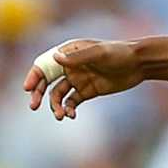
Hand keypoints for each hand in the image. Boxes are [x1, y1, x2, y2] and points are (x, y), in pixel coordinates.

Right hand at [22, 39, 143, 119]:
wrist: (139, 64)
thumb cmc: (119, 53)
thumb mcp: (99, 54)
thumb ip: (78, 57)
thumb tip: (55, 57)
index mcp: (69, 52)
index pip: (45, 64)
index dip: (34, 75)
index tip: (28, 88)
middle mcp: (70, 66)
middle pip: (46, 81)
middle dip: (37, 93)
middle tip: (33, 106)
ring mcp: (77, 79)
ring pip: (58, 95)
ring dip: (55, 106)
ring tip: (60, 115)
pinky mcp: (87, 91)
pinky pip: (71, 102)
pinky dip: (68, 109)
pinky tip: (71, 115)